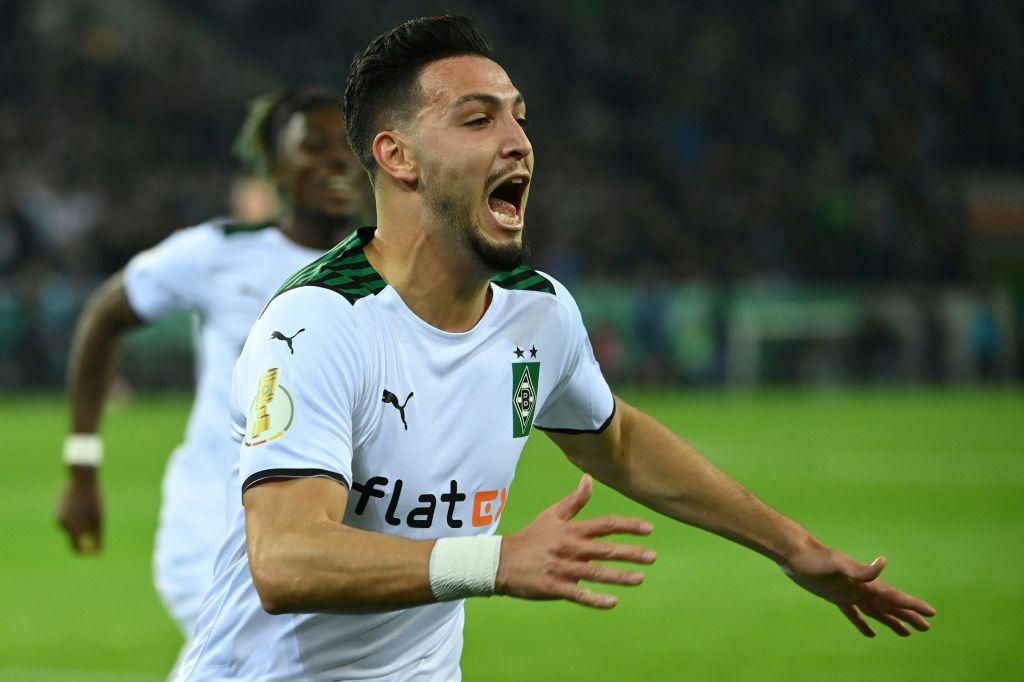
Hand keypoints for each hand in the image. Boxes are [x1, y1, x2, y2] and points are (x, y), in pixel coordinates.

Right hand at [56, 467, 102, 553]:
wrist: (82, 479)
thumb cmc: (94, 500)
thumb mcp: (100, 518)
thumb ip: (98, 536)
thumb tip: (97, 552)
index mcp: (73, 528)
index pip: (76, 548)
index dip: (84, 552)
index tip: (92, 552)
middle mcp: (62, 524)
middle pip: (73, 538)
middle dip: (83, 539)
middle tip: (95, 532)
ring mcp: (58, 516)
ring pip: (71, 526)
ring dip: (80, 523)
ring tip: (89, 508)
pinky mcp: (56, 509)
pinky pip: (68, 518)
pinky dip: (75, 515)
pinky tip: (79, 502)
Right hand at [495, 474, 655, 608]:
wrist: (501, 562)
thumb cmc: (531, 538)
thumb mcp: (551, 515)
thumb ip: (574, 501)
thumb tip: (589, 479)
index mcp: (571, 530)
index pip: (605, 525)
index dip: (628, 526)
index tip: (648, 529)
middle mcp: (570, 548)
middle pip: (605, 550)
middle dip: (631, 553)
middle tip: (652, 557)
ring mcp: (563, 569)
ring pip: (596, 573)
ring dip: (619, 577)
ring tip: (640, 579)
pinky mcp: (555, 587)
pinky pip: (579, 595)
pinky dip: (595, 599)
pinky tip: (612, 602)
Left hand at [782, 540, 934, 636]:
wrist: (794, 553)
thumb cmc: (814, 558)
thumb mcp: (836, 563)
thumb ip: (859, 569)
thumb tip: (883, 562)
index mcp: (865, 582)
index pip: (895, 596)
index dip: (913, 605)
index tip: (931, 613)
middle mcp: (860, 587)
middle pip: (890, 605)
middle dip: (909, 616)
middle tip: (926, 628)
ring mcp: (848, 592)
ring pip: (876, 611)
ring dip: (891, 621)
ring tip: (906, 633)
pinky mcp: (834, 596)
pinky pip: (854, 613)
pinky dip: (863, 623)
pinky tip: (870, 633)